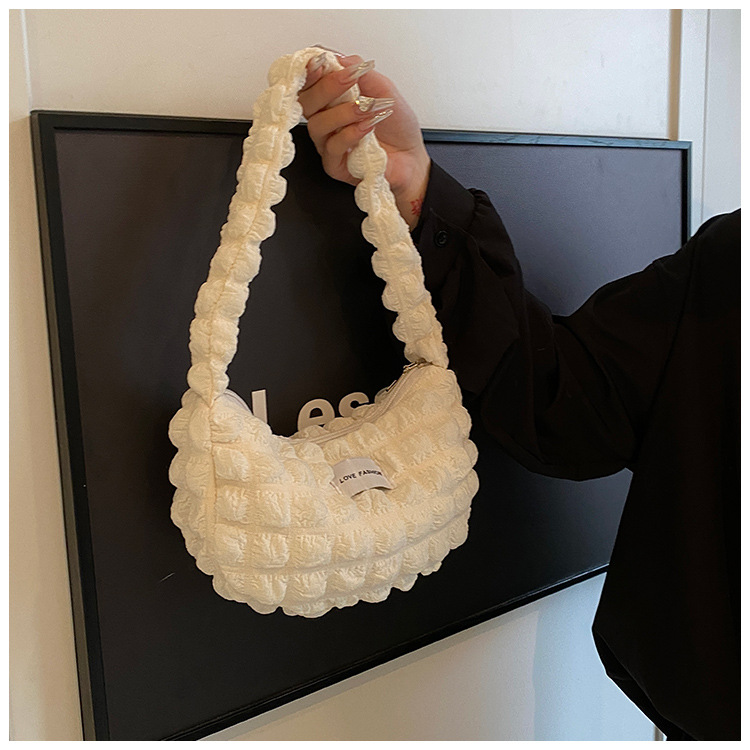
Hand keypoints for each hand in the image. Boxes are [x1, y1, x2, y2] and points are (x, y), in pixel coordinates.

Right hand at [299, 51, 429, 229]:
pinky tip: (368, 128)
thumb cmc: (396, 126)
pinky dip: (351, 134)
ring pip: (318, 125)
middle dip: (327, 86)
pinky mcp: (334, 165)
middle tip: (350, 78)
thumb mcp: (383, 89)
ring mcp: (328, 143)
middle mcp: (326, 120)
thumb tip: (339, 57)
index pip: (310, 82)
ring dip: (344, 112)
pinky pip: (332, 147)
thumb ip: (360, 72)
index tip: (321, 60)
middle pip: (307, 102)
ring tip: (368, 108)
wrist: (412, 157)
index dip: (310, 70)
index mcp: (332, 100)